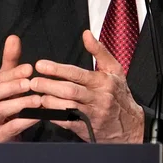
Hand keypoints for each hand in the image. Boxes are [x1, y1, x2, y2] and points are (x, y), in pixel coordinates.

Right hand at [0, 35, 40, 142]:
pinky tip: (39, 116)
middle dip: (11, 87)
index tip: (30, 68)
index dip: (12, 73)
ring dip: (20, 104)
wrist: (2, 136)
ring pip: (0, 111)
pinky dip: (25, 121)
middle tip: (30, 83)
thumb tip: (13, 37)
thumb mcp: (8, 83)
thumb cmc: (6, 105)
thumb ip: (11, 63)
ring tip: (38, 100)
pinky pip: (11, 128)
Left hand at [30, 30, 144, 142]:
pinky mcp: (86, 128)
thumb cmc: (119, 94)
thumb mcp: (114, 70)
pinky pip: (67, 122)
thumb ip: (99, 51)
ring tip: (37, 96)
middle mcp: (97, 98)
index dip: (57, 69)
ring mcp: (92, 114)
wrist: (130, 125)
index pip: (76, 73)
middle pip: (69, 91)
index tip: (40, 65)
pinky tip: (44, 111)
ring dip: (49, 102)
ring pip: (67, 107)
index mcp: (102, 81)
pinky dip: (54, 116)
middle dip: (48, 86)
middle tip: (32, 82)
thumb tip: (86, 34)